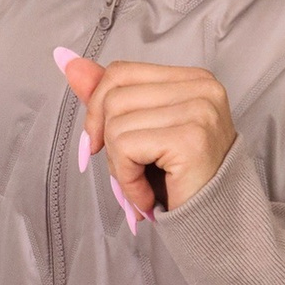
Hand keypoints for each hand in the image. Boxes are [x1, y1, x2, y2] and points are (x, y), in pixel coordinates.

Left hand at [53, 50, 236, 221]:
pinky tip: (146, 197)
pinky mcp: (190, 138)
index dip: (97, 109)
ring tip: (143, 184)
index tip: (99, 143)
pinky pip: (126, 148)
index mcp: (192, 79)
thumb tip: (68, 63)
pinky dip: (127, 180)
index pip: (121, 73)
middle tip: (132, 172)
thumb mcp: (142, 131)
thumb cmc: (181, 179)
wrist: (216, 221)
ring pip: (116, 124)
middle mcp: (201, 87)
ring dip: (119, 166)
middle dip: (108, 142)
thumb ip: (108, 96)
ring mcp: (199, 110)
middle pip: (115, 97)